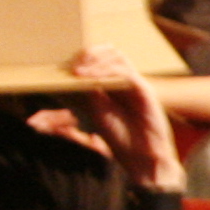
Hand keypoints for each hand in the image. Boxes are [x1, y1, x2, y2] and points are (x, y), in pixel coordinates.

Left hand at [67, 45, 187, 187]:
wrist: (141, 157)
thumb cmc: (121, 138)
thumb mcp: (97, 112)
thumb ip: (89, 92)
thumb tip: (74, 73)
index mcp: (116, 85)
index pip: (102, 60)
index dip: (84, 57)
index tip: (65, 66)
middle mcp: (127, 81)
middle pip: (111, 52)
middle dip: (89, 54)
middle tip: (72, 65)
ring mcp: (136, 85)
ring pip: (118, 58)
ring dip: (95, 61)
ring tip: (77, 71)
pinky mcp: (145, 91)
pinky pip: (125, 73)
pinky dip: (105, 72)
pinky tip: (88, 77)